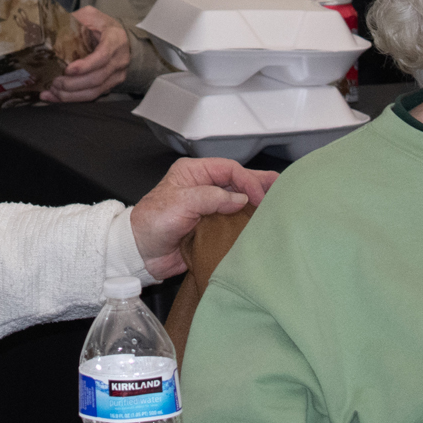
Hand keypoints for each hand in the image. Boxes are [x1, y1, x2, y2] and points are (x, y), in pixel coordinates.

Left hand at [42, 7, 131, 102]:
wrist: (124, 41)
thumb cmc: (105, 28)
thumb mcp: (95, 16)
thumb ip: (80, 17)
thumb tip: (57, 19)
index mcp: (115, 41)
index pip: (103, 57)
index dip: (86, 66)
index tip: (69, 69)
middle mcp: (118, 61)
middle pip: (96, 78)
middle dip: (73, 84)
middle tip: (54, 82)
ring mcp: (115, 76)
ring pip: (94, 92)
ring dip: (71, 95)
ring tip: (52, 91)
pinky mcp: (109, 86)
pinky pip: (91, 96)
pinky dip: (72, 98)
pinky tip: (55, 97)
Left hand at [129, 157, 276, 279]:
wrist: (140, 253)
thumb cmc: (153, 222)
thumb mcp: (180, 203)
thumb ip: (211, 198)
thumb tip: (241, 199)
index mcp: (193, 173)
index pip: (228, 169)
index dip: (247, 180)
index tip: (259, 196)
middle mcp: (202, 186)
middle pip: (236, 181)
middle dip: (258, 184)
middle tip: (281, 187)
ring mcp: (207, 207)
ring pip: (238, 200)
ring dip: (256, 201)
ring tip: (278, 202)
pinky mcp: (210, 226)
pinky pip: (233, 220)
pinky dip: (247, 221)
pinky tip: (261, 222)